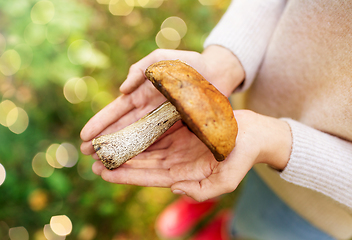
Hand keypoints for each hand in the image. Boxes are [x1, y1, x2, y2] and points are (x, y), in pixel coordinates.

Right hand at [80, 46, 244, 156]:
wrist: (217, 74)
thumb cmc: (189, 63)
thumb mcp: (161, 59)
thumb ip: (140, 69)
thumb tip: (122, 90)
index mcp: (142, 93)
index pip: (117, 111)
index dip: (101, 123)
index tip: (85, 135)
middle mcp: (149, 110)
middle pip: (123, 129)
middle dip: (104, 141)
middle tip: (87, 155)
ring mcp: (161, 122)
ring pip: (136, 139)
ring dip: (120, 151)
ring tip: (102, 164)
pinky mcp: (176, 131)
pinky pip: (156, 144)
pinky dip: (142, 153)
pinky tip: (130, 164)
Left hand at [91, 110, 291, 201]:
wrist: (253, 134)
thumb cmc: (242, 157)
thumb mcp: (226, 180)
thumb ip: (201, 191)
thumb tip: (175, 190)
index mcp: (183, 175)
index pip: (148, 177)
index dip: (125, 175)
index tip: (103, 172)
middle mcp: (175, 162)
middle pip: (141, 163)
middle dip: (117, 162)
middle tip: (92, 159)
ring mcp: (176, 145)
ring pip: (144, 147)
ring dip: (123, 146)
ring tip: (100, 145)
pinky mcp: (178, 129)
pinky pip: (154, 130)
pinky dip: (138, 130)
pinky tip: (123, 127)